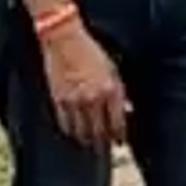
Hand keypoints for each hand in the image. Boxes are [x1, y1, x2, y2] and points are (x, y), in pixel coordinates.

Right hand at [34, 15, 127, 152]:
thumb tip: (126, 109)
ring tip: (89, 143)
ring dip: (87, 140)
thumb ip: (120, 92)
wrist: (63, 37)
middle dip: (104, 143)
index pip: (117, 123)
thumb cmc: (89, 49)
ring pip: (82, 132)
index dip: (120, 136)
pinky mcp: (59, 100)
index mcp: (110, 90)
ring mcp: (75, 101)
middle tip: (105, 148)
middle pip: (100, 132)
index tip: (120, 142)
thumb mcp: (112, 68)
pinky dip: (70, 131)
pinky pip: (65, 124)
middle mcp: (93, 99)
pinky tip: (73, 132)